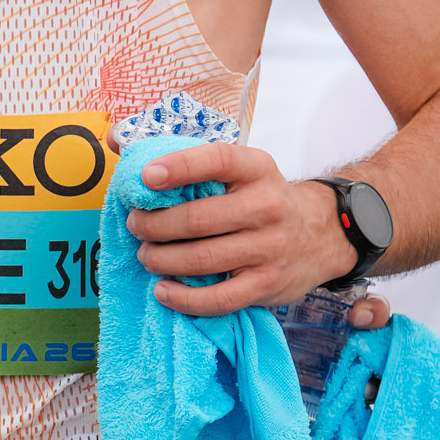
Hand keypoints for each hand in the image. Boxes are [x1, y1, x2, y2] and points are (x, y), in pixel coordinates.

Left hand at [126, 138, 358, 313]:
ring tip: (147, 255)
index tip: (146, 177)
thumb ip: (185, 156)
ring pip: (202, 259)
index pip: (217, 160)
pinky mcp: (267, 284)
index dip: (179, 167)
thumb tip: (116, 140)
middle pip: (197, 219)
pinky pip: (218, 299)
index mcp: (257, 169)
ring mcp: (269, 248)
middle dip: (154, 225)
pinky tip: (164, 290)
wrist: (323, 234)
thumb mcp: (240, 170)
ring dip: (162, 260)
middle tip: (137, 225)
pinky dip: (183, 298)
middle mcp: (267, 206)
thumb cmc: (262, 199)